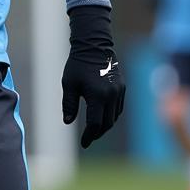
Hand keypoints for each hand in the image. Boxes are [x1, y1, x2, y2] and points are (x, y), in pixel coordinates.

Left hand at [61, 5, 125, 148]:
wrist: (94, 45)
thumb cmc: (78, 64)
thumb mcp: (69, 84)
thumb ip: (69, 104)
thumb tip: (67, 121)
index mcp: (97, 96)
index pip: (95, 124)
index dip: (89, 136)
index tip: (84, 143)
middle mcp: (111, 95)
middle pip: (107, 123)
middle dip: (97, 133)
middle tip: (89, 138)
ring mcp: (119, 91)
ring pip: (114, 117)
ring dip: (105, 125)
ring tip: (95, 130)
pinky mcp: (122, 87)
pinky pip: (119, 108)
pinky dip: (112, 116)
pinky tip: (103, 117)